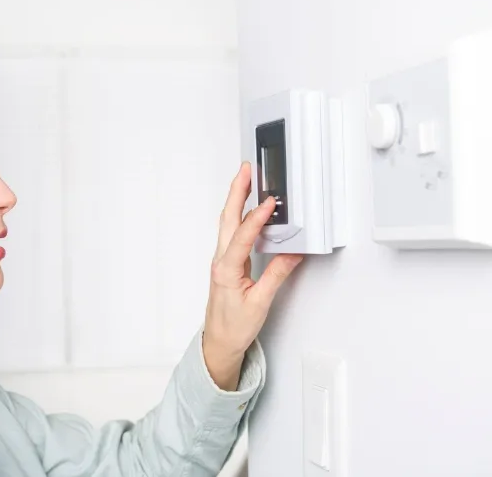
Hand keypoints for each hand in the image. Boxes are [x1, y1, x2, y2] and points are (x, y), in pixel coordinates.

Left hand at [202, 162, 303, 390]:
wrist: (219, 342)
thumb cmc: (234, 327)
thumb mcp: (261, 303)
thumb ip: (277, 276)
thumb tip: (293, 254)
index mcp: (226, 270)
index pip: (243, 237)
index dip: (257, 218)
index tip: (270, 203)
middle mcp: (220, 261)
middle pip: (227, 219)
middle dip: (236, 192)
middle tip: (245, 170)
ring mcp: (222, 261)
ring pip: (227, 224)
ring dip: (236, 200)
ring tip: (246, 180)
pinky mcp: (226, 263)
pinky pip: (231, 233)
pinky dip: (239, 216)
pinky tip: (248, 210)